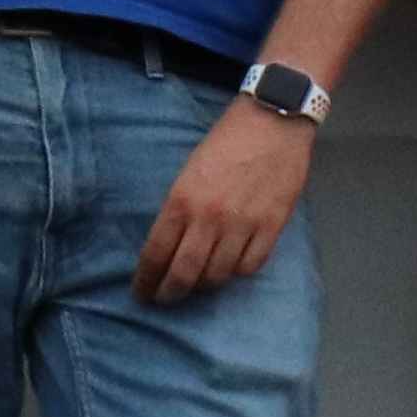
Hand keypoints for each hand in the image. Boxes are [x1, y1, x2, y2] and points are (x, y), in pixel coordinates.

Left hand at [138, 100, 316, 302]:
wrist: (274, 119)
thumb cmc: (227, 141)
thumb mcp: (188, 171)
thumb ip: (179, 209)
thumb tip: (171, 246)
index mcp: (182, 200)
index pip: (156, 254)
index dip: (146, 280)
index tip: (142, 292)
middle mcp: (210, 217)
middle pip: (184, 274)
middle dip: (170, 293)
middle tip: (165, 298)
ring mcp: (243, 224)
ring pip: (217, 276)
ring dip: (204, 285)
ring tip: (199, 283)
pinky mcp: (272, 225)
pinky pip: (250, 266)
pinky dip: (237, 272)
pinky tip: (232, 266)